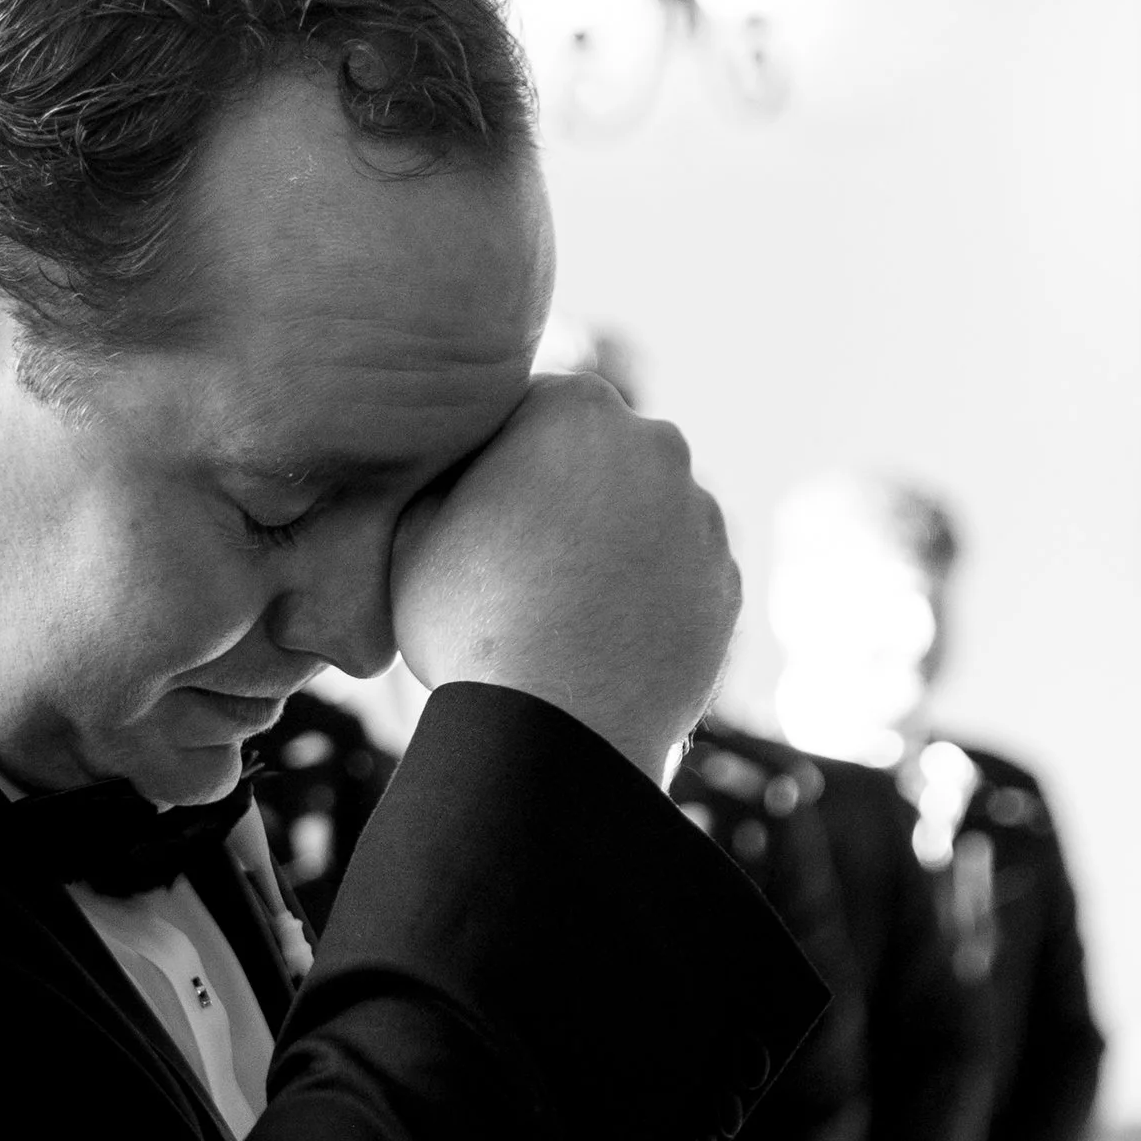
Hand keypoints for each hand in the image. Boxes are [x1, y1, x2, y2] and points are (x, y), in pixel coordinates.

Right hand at [389, 375, 741, 779]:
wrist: (557, 731)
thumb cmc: (470, 625)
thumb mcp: (413, 532)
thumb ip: (444, 475)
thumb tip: (460, 468)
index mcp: (574, 409)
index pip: (530, 412)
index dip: (495, 464)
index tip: (472, 514)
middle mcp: (655, 445)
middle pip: (597, 460)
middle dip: (563, 497)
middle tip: (514, 566)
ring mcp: (701, 516)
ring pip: (645, 517)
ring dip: (610, 547)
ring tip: (558, 614)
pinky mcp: (727, 582)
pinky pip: (677, 577)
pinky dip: (647, 597)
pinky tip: (601, 641)